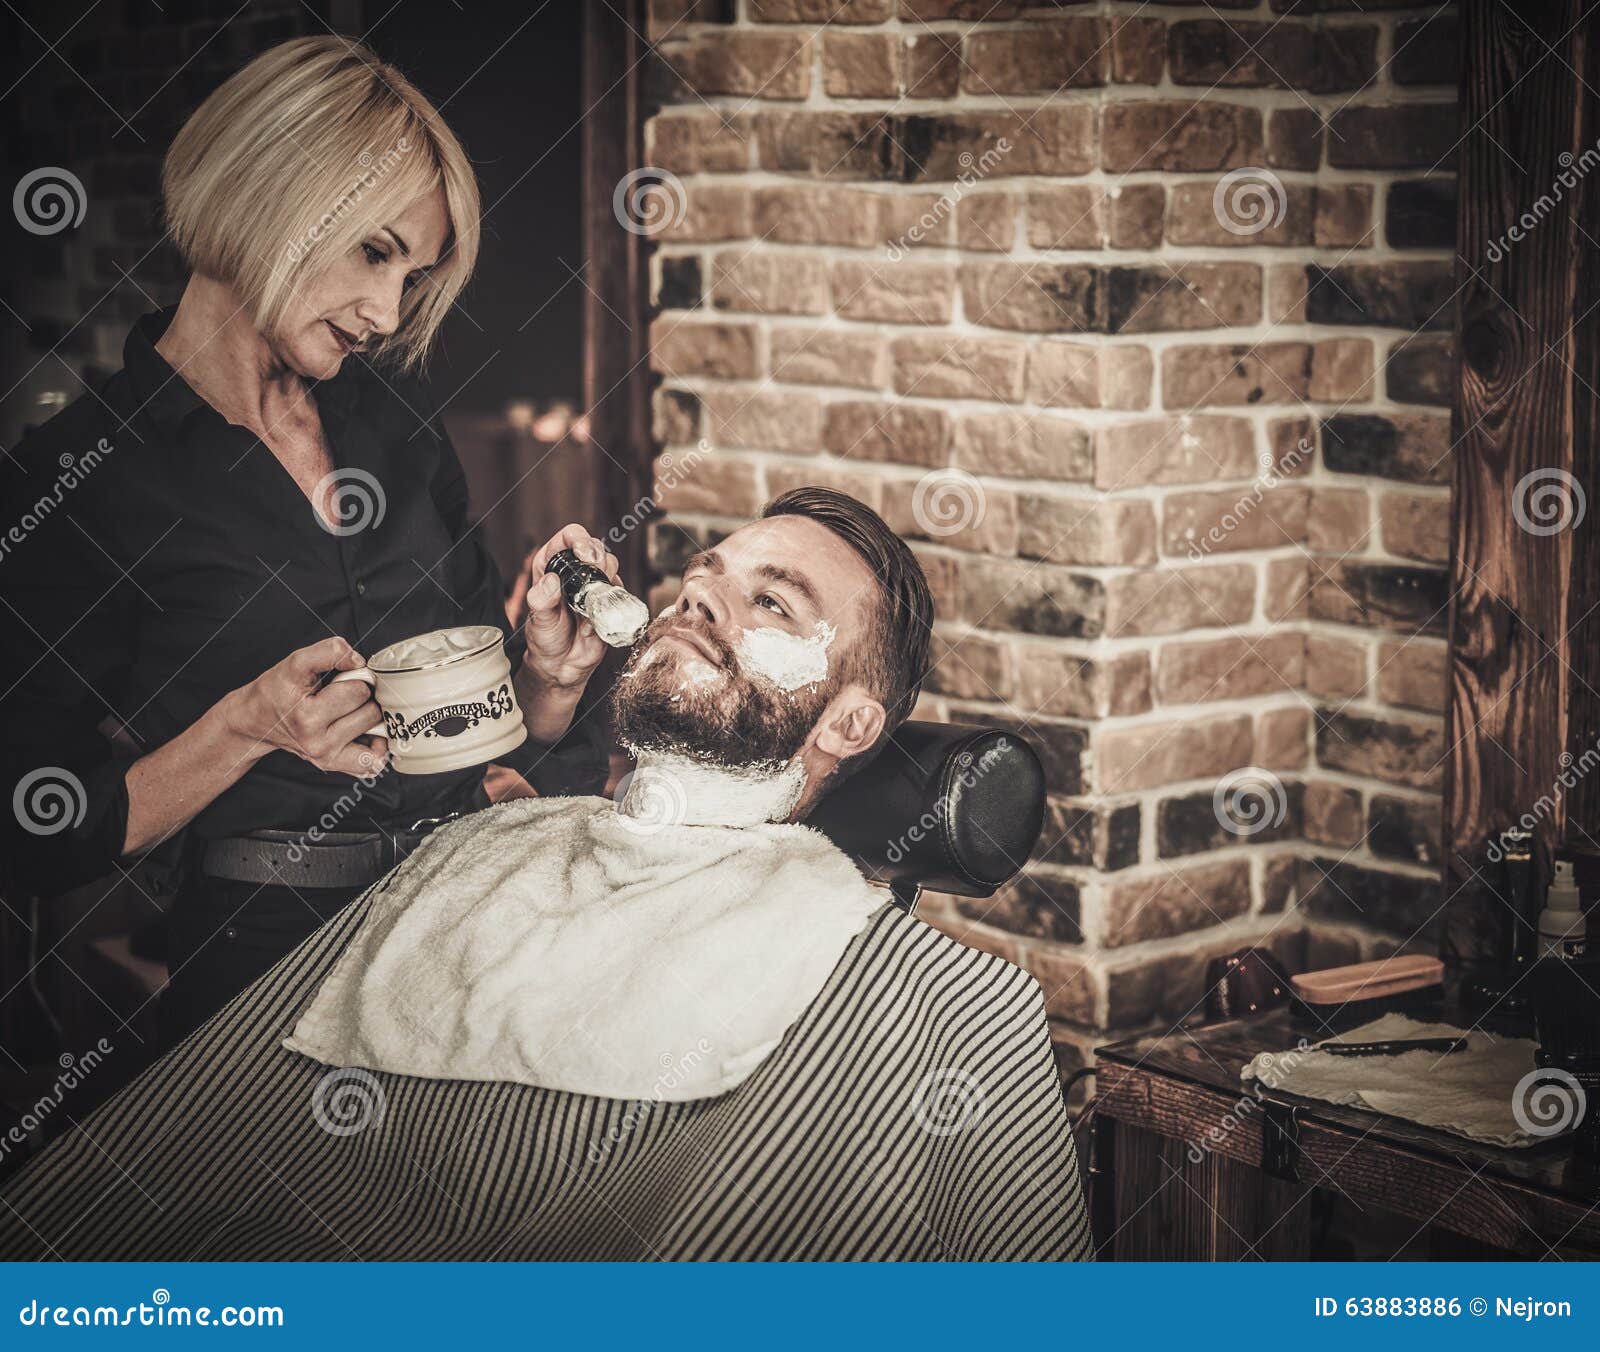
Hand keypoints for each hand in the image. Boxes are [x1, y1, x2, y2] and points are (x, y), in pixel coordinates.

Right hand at [228, 636, 388, 777]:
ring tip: (348, 712)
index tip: (341, 678)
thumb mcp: (296, 662)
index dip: (355, 678)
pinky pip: (372, 762)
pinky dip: (375, 746)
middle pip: (371, 713)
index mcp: (307, 717)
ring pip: (377, 735)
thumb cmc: (278, 690)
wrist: (257, 720)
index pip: (358, 691)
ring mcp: (326, 759)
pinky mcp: (334, 766)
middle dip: (361, 699)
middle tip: (341, 696)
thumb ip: (329, 651)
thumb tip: (359, 662)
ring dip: (369, 720)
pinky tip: (363, 732)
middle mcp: (317, 744)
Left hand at [517, 524, 621, 696]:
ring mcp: (594, 585)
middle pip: (595, 547)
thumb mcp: (538, 621)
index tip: (585, 556)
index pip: (568, 538)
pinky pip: (620, 591)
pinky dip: (614, 601)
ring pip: (611, 566)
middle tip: (595, 575)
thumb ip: (540, 601)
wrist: (562, 664)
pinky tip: (598, 617)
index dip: (579, 540)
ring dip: (607, 579)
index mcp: (552, 565)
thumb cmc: (545, 639)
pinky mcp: (609, 600)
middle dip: (599, 558)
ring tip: (592, 602)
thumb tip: (550, 582)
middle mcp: (574, 570)